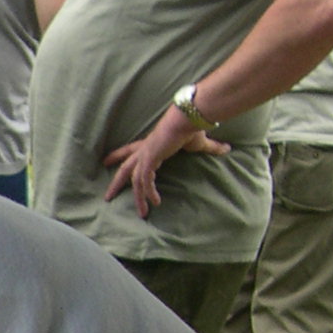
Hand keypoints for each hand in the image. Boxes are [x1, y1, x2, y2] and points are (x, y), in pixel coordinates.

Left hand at [102, 110, 229, 217]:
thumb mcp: (200, 142)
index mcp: (150, 143)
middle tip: (107, 196)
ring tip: (142, 213)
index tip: (105, 161)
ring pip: (135, 181)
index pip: (129, 150)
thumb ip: (212, 148)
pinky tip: (154, 202)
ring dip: (138, 198)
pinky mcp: (150, 160)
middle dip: (116, 182)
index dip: (118, 155)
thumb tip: (227, 149)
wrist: (187, 119)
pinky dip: (149, 192)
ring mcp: (145, 155)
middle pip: (124, 168)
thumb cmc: (191, 128)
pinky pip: (145, 181)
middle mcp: (144, 150)